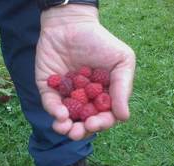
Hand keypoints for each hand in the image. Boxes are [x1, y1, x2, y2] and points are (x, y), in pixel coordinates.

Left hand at [35, 5, 135, 139]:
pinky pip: (50, 103)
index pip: (103, 116)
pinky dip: (54, 110)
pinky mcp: (49, 88)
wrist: (72, 24)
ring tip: (65, 129)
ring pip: (65, 117)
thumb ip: (123, 88)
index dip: (100, 123)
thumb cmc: (100, 42)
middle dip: (80, 130)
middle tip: (77, 132)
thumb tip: (123, 116)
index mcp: (102, 95)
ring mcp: (66, 95)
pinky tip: (59, 114)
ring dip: (65, 127)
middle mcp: (84, 99)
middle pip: (83, 121)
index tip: (95, 123)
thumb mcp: (121, 62)